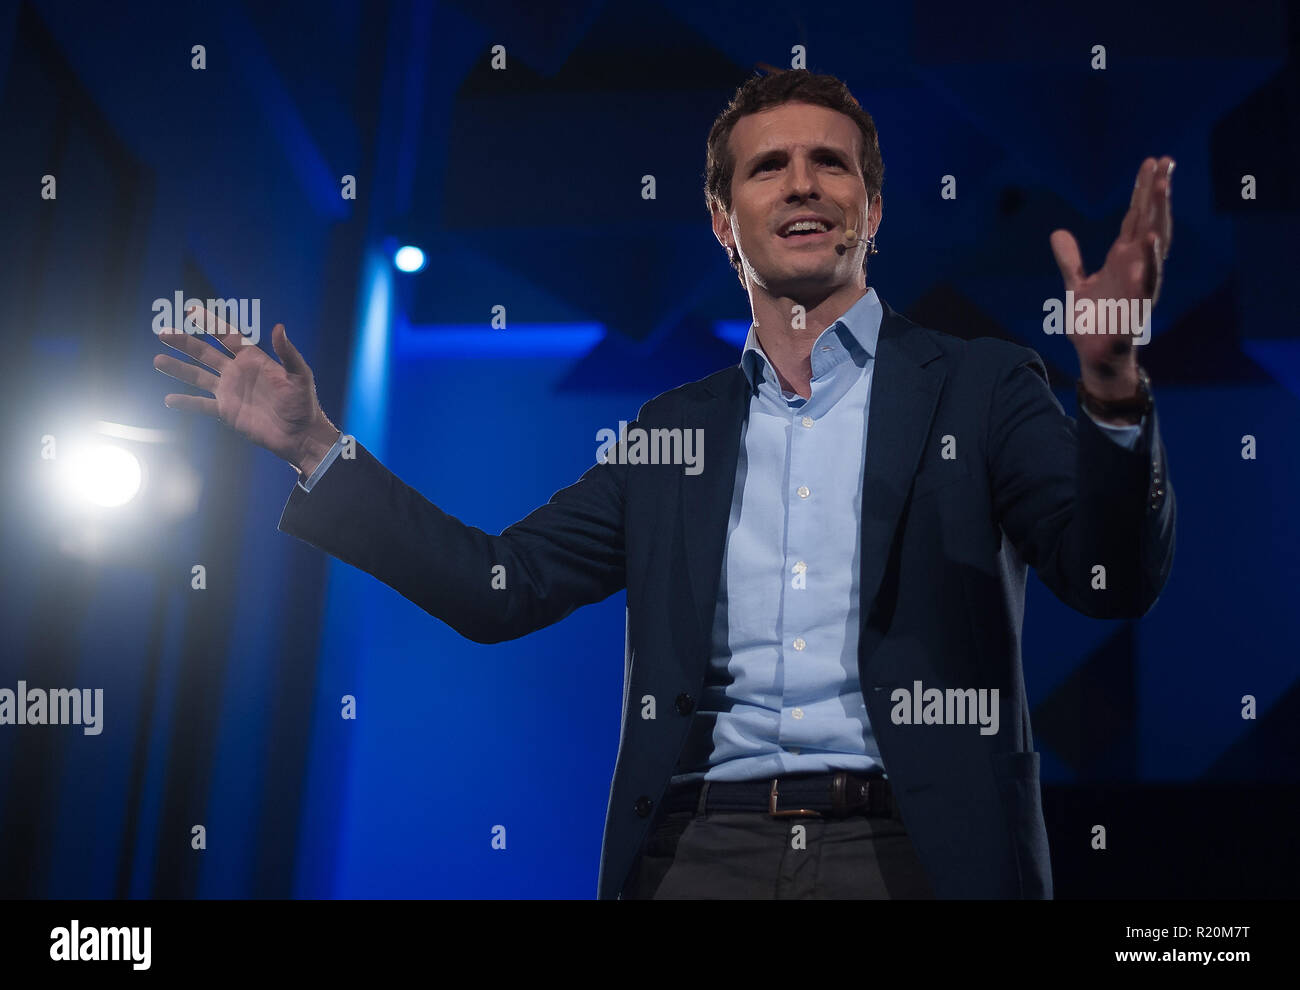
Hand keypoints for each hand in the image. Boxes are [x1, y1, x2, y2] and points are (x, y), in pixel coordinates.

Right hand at [153, 306, 339, 474]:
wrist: (299, 435)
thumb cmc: (303, 404)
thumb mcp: (300, 375)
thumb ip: (288, 352)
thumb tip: (279, 327)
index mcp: (253, 359)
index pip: (227, 336)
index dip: (210, 323)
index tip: (192, 310)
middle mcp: (237, 372)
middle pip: (205, 353)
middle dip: (184, 342)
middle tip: (163, 333)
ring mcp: (230, 392)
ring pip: (198, 376)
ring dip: (178, 369)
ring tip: (157, 360)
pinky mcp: (227, 411)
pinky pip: (202, 405)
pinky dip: (186, 402)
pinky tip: (168, 399)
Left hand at [1050, 156, 1173, 399]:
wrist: (1095, 356)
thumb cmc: (1093, 322)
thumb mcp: (1075, 285)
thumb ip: (1070, 259)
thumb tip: (1058, 232)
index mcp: (1123, 259)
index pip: (1135, 216)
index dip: (1143, 190)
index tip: (1153, 161)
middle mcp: (1136, 266)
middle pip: (1149, 221)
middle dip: (1157, 193)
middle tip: (1165, 162)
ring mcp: (1138, 285)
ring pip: (1152, 245)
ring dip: (1157, 216)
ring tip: (1161, 188)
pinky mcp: (1134, 307)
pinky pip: (1144, 282)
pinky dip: (1147, 263)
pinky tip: (1150, 242)